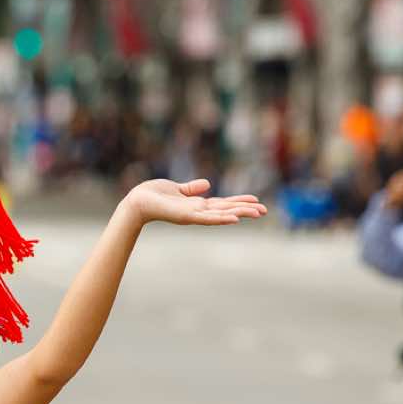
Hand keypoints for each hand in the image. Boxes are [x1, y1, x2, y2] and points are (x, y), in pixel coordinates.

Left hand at [123, 178, 266, 226]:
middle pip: (227, 210)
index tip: (256, 202)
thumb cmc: (154, 195)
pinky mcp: (186, 216)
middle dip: (246, 210)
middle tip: (265, 211)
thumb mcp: (178, 188)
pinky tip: (235, 219)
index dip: (239, 202)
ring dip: (240, 214)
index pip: (223, 204)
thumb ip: (192, 188)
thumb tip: (207, 184)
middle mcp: (198, 211)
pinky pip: (207, 219)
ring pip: (222, 215)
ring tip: (257, 213)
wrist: (137, 202)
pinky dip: (221, 219)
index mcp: (197, 205)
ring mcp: (193, 215)